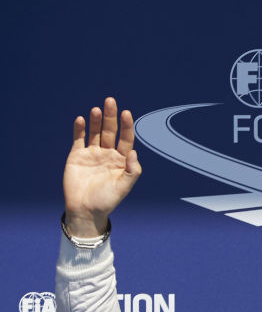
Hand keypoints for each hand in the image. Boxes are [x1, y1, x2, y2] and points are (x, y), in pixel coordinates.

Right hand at [63, 97, 141, 236]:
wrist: (85, 210)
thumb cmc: (107, 200)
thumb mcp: (124, 187)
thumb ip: (132, 171)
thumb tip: (134, 152)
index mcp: (121, 160)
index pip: (126, 139)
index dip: (126, 126)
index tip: (126, 113)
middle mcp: (108, 154)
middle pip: (110, 131)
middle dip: (111, 117)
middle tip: (110, 101)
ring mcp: (92, 154)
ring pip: (95, 132)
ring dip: (96, 121)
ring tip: (97, 109)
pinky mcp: (76, 155)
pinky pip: (79, 139)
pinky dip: (79, 129)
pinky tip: (81, 119)